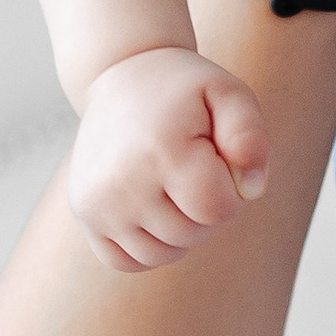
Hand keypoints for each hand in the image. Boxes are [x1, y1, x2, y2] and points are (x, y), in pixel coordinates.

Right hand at [68, 45, 269, 273]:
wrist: (122, 73)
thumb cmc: (185, 90)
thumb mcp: (229, 93)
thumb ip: (250, 137)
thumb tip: (251, 191)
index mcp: (161, 150)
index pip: (217, 210)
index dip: (230, 190)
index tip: (217, 158)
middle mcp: (122, 182)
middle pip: (191, 234)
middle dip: (207, 209)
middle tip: (195, 168)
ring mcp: (97, 202)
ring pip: (162, 255)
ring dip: (180, 230)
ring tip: (173, 185)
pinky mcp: (85, 213)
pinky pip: (127, 261)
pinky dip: (148, 245)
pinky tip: (152, 209)